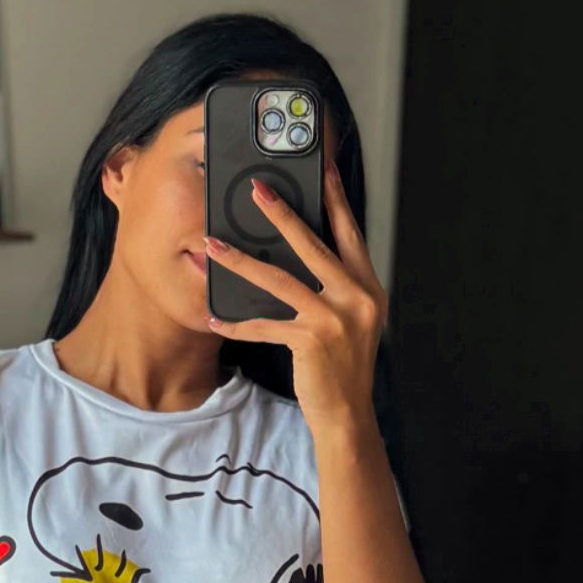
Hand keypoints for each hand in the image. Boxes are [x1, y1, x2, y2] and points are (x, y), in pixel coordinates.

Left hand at [203, 161, 388, 434]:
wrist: (348, 415)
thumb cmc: (343, 368)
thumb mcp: (352, 321)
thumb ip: (338, 289)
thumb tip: (306, 255)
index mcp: (368, 287)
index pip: (349, 232)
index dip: (334, 199)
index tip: (319, 168)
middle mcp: (357, 297)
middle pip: (313, 244)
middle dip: (281, 213)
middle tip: (256, 188)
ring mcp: (336, 319)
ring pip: (280, 279)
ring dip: (242, 261)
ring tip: (214, 245)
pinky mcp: (312, 341)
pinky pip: (265, 325)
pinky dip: (237, 324)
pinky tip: (215, 320)